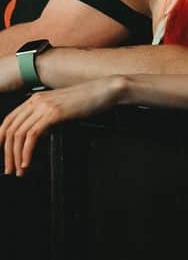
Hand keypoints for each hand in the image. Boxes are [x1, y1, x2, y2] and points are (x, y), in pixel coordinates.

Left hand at [1, 77, 125, 175]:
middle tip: (10, 169)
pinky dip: (27, 152)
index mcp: (36, 99)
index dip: (1, 140)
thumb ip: (46, 119)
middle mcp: (36, 101)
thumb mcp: (62, 108)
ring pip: (19, 135)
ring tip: (19, 170)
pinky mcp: (54, 113)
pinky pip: (32, 136)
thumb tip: (37, 136)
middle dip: (7, 153)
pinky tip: (28, 162)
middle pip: (10, 130)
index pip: (8, 121)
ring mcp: (44, 106)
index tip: (4, 156)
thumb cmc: (89, 99)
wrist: (106, 89)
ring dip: (16, 156)